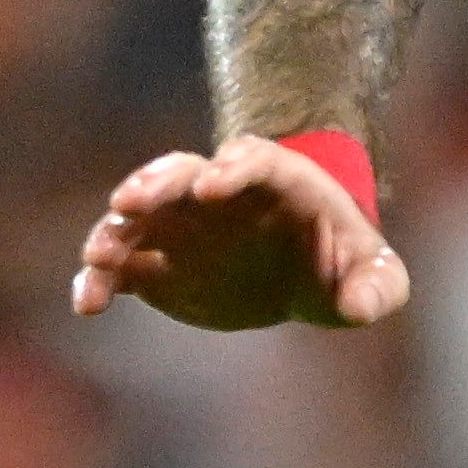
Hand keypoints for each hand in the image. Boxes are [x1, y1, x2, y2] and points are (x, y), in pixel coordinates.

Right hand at [68, 133, 409, 333]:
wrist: (301, 277)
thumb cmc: (344, 265)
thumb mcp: (376, 278)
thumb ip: (378, 288)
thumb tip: (358, 307)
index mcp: (278, 181)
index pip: (251, 160)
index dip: (231, 169)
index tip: (211, 188)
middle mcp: (219, 191)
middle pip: (181, 173)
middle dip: (155, 183)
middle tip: (129, 201)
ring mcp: (182, 222)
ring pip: (138, 214)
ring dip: (114, 231)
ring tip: (96, 259)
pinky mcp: (156, 261)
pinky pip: (120, 263)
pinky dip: (100, 279)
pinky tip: (89, 304)